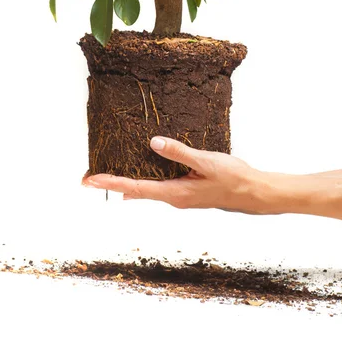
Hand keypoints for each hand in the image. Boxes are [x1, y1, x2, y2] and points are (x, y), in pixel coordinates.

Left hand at [82, 136, 266, 212]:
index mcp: (175, 193)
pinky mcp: (186, 191)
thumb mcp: (206, 162)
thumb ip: (179, 153)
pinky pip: (156, 186)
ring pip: (145, 189)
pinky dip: (141, 181)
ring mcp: (179, 196)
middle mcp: (173, 198)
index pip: (135, 187)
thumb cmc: (233, 178)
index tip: (90, 180)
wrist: (254, 193)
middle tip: (87, 179)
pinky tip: (136, 180)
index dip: (111, 182)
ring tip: (105, 175)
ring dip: (124, 182)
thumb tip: (153, 144)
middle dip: (111, 183)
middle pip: (134, 191)